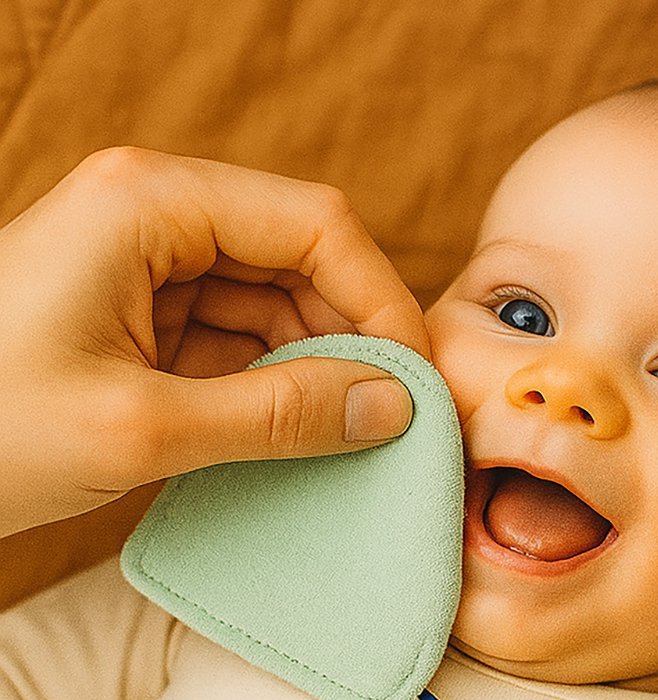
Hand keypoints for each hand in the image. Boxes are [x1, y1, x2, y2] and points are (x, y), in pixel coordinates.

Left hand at [0, 146, 430, 538]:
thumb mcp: (143, 430)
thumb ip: (278, 416)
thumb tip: (395, 406)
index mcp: (149, 203)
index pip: (316, 224)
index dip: (381, 299)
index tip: (417, 382)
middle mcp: (155, 219)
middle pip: (304, 262)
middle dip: (356, 339)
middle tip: (395, 422)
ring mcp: (148, 272)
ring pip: (279, 307)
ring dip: (322, 371)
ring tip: (352, 440)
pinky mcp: (144, 325)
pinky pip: (241, 346)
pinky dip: (279, 391)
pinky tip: (304, 439)